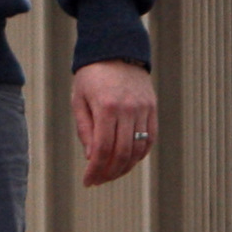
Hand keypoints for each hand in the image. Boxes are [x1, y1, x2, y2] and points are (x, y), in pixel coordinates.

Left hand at [72, 59, 156, 186]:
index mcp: (106, 107)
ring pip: (139, 149)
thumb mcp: (79, 100)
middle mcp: (128, 109)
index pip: (102, 149)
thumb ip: (85, 129)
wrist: (116, 50)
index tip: (88, 181)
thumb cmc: (91, 76)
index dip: (95, 170)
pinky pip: (150, 138)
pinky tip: (128, 161)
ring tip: (111, 173)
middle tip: (99, 181)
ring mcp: (143, 109)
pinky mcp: (152, 108)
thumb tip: (91, 158)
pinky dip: (140, 154)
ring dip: (125, 167)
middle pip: (122, 153)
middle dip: (109, 172)